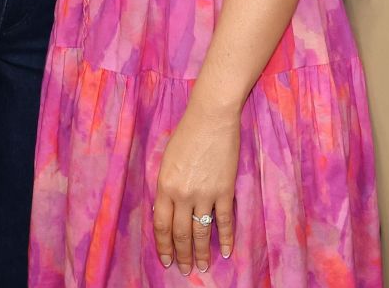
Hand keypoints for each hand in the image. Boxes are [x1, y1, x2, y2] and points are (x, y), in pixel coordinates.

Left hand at [153, 100, 238, 274]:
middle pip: (181, 233)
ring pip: (202, 232)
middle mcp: (182, 194)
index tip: (167, 260)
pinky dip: (227, 238)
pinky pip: (225, 220)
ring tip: (202, 267)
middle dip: (182, 254)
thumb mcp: (167, 161)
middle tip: (185, 270)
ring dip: (201, 252)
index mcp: (165, 186)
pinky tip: (227, 251)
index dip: (163, 246)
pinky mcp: (224, 190)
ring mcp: (205, 194)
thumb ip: (166, 187)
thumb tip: (168, 210)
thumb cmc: (186, 134)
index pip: (161, 226)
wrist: (211, 117)